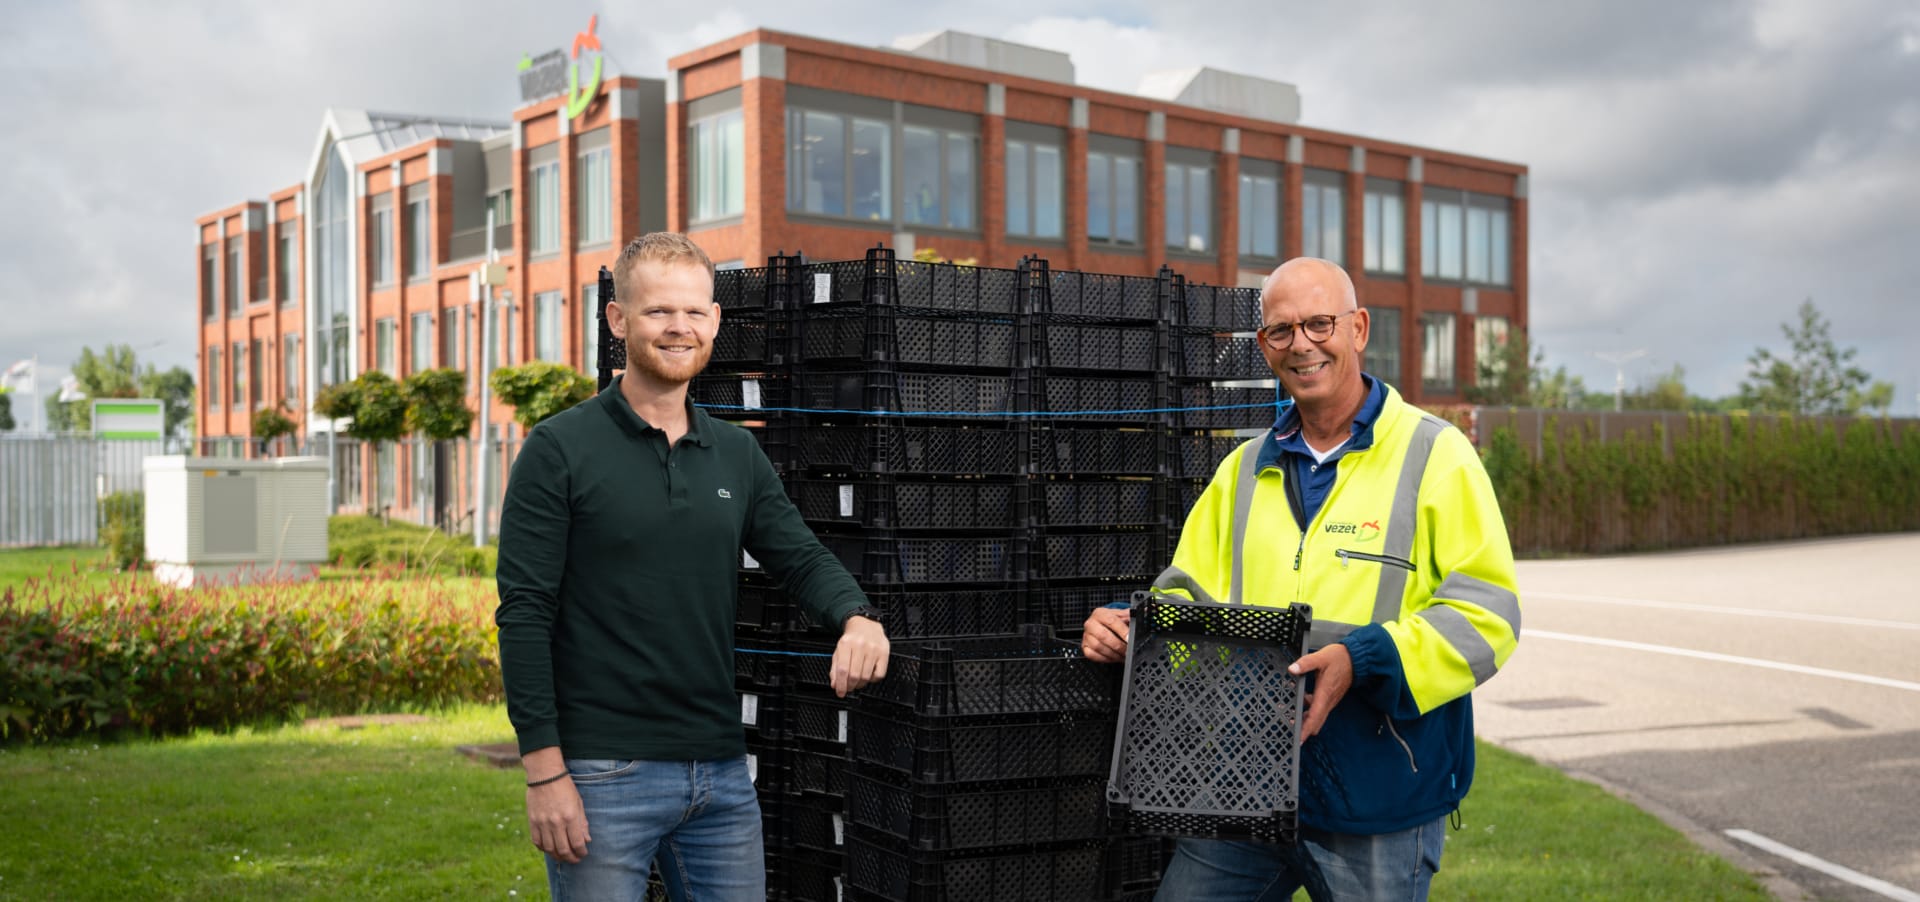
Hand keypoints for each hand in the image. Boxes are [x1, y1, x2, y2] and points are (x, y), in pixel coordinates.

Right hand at [523, 748, 589, 862]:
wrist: (545, 775)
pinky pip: (537, 842)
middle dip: (571, 858)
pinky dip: (543, 849)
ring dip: (557, 856)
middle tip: (575, 859)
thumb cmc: (565, 787)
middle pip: (563, 849)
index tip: (583, 854)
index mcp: (570, 817)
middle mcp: (556, 822)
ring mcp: (542, 823)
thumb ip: (582, 823)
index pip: (577, 843)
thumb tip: (586, 840)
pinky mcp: (532, 821)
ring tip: (563, 857)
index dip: (581, 852)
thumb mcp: (579, 803)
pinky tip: (549, 848)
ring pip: (549, 849)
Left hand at [833, 615, 888, 697]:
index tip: (840, 692)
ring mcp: (873, 649)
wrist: (865, 625)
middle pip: (855, 675)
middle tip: (849, 688)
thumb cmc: (852, 639)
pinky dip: (872, 680)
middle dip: (850, 686)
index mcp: (846, 644)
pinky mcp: (884, 653)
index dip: (841, 685)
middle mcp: (860, 645)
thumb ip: (835, 668)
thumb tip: (835, 684)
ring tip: (857, 682)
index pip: (843, 670)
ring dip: (860, 684)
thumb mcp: (839, 650)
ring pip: (866, 676)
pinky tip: (868, 675)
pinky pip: (879, 674)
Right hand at [1081, 607, 1129, 662]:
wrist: (1102, 626)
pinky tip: (1114, 656)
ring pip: (1099, 647)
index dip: (1122, 631)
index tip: (1130, 639)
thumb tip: (1143, 613)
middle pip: (1104, 636)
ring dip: (1113, 654)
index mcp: (1100, 613)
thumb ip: (1130, 615)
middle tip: (1128, 650)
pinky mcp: (1084, 647)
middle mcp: (1091, 624)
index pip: (1111, 621)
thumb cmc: (1112, 621)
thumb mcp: (1121, 615)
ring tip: (1123, 654)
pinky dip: (1105, 658)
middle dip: (1118, 645)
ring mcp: (1086, 636)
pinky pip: (1093, 655)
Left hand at [1288, 643, 1352, 741]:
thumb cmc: (1339, 658)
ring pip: (1318, 716)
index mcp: (1325, 693)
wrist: (1355, 659)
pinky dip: (1310, 711)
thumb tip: (1293, 669)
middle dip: (1304, 729)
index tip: (1299, 739)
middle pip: (1316, 721)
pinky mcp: (1331, 697)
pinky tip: (1301, 702)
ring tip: (1292, 719)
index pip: (1314, 716)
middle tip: (1292, 734)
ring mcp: (1330, 700)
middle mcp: (1328, 700)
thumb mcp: (1320, 658)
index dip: (1306, 729)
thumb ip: (1305, 664)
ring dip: (1306, 720)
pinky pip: (1320, 709)